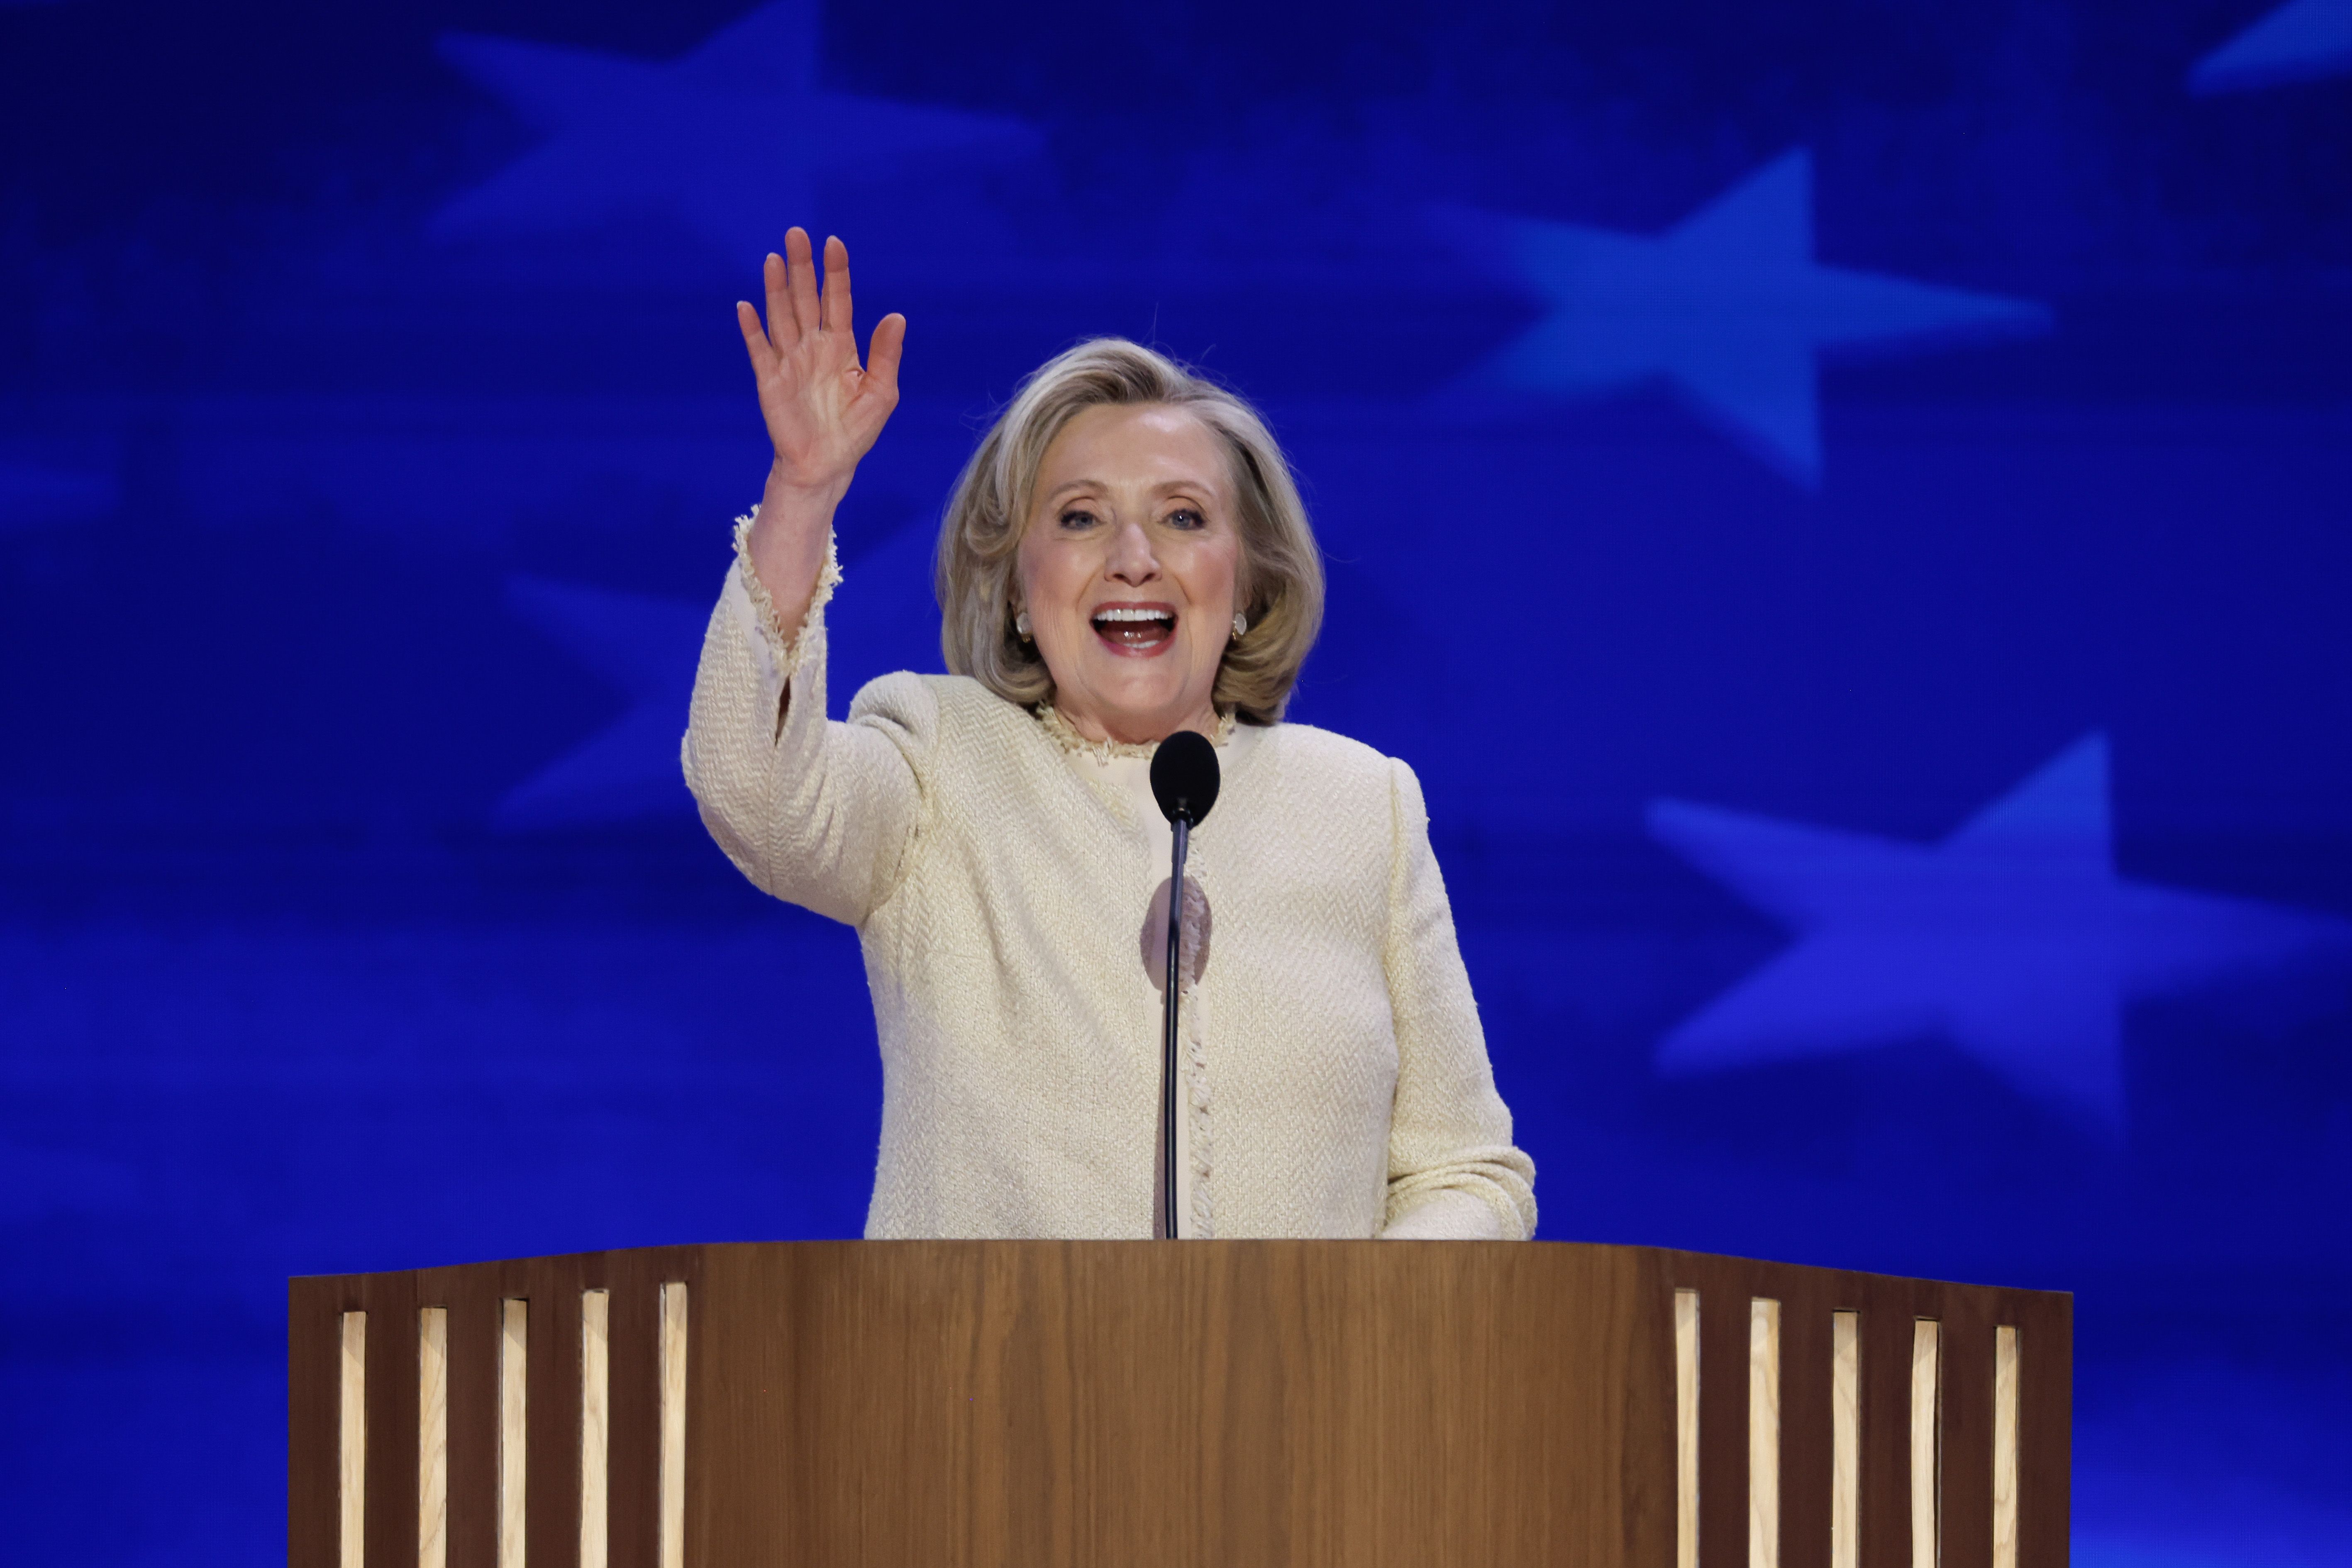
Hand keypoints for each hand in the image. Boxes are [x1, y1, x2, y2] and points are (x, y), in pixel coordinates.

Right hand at [737, 229, 904, 504]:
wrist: (826, 466)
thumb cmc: (855, 431)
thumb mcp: (881, 393)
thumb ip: (886, 355)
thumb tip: (897, 316)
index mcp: (842, 346)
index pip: (838, 301)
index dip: (836, 272)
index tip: (834, 242)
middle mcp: (813, 346)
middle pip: (806, 299)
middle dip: (802, 267)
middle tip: (796, 234)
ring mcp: (789, 361)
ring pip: (781, 316)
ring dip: (776, 288)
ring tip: (773, 258)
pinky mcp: (769, 381)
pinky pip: (759, 350)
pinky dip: (751, 329)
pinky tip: (746, 306)